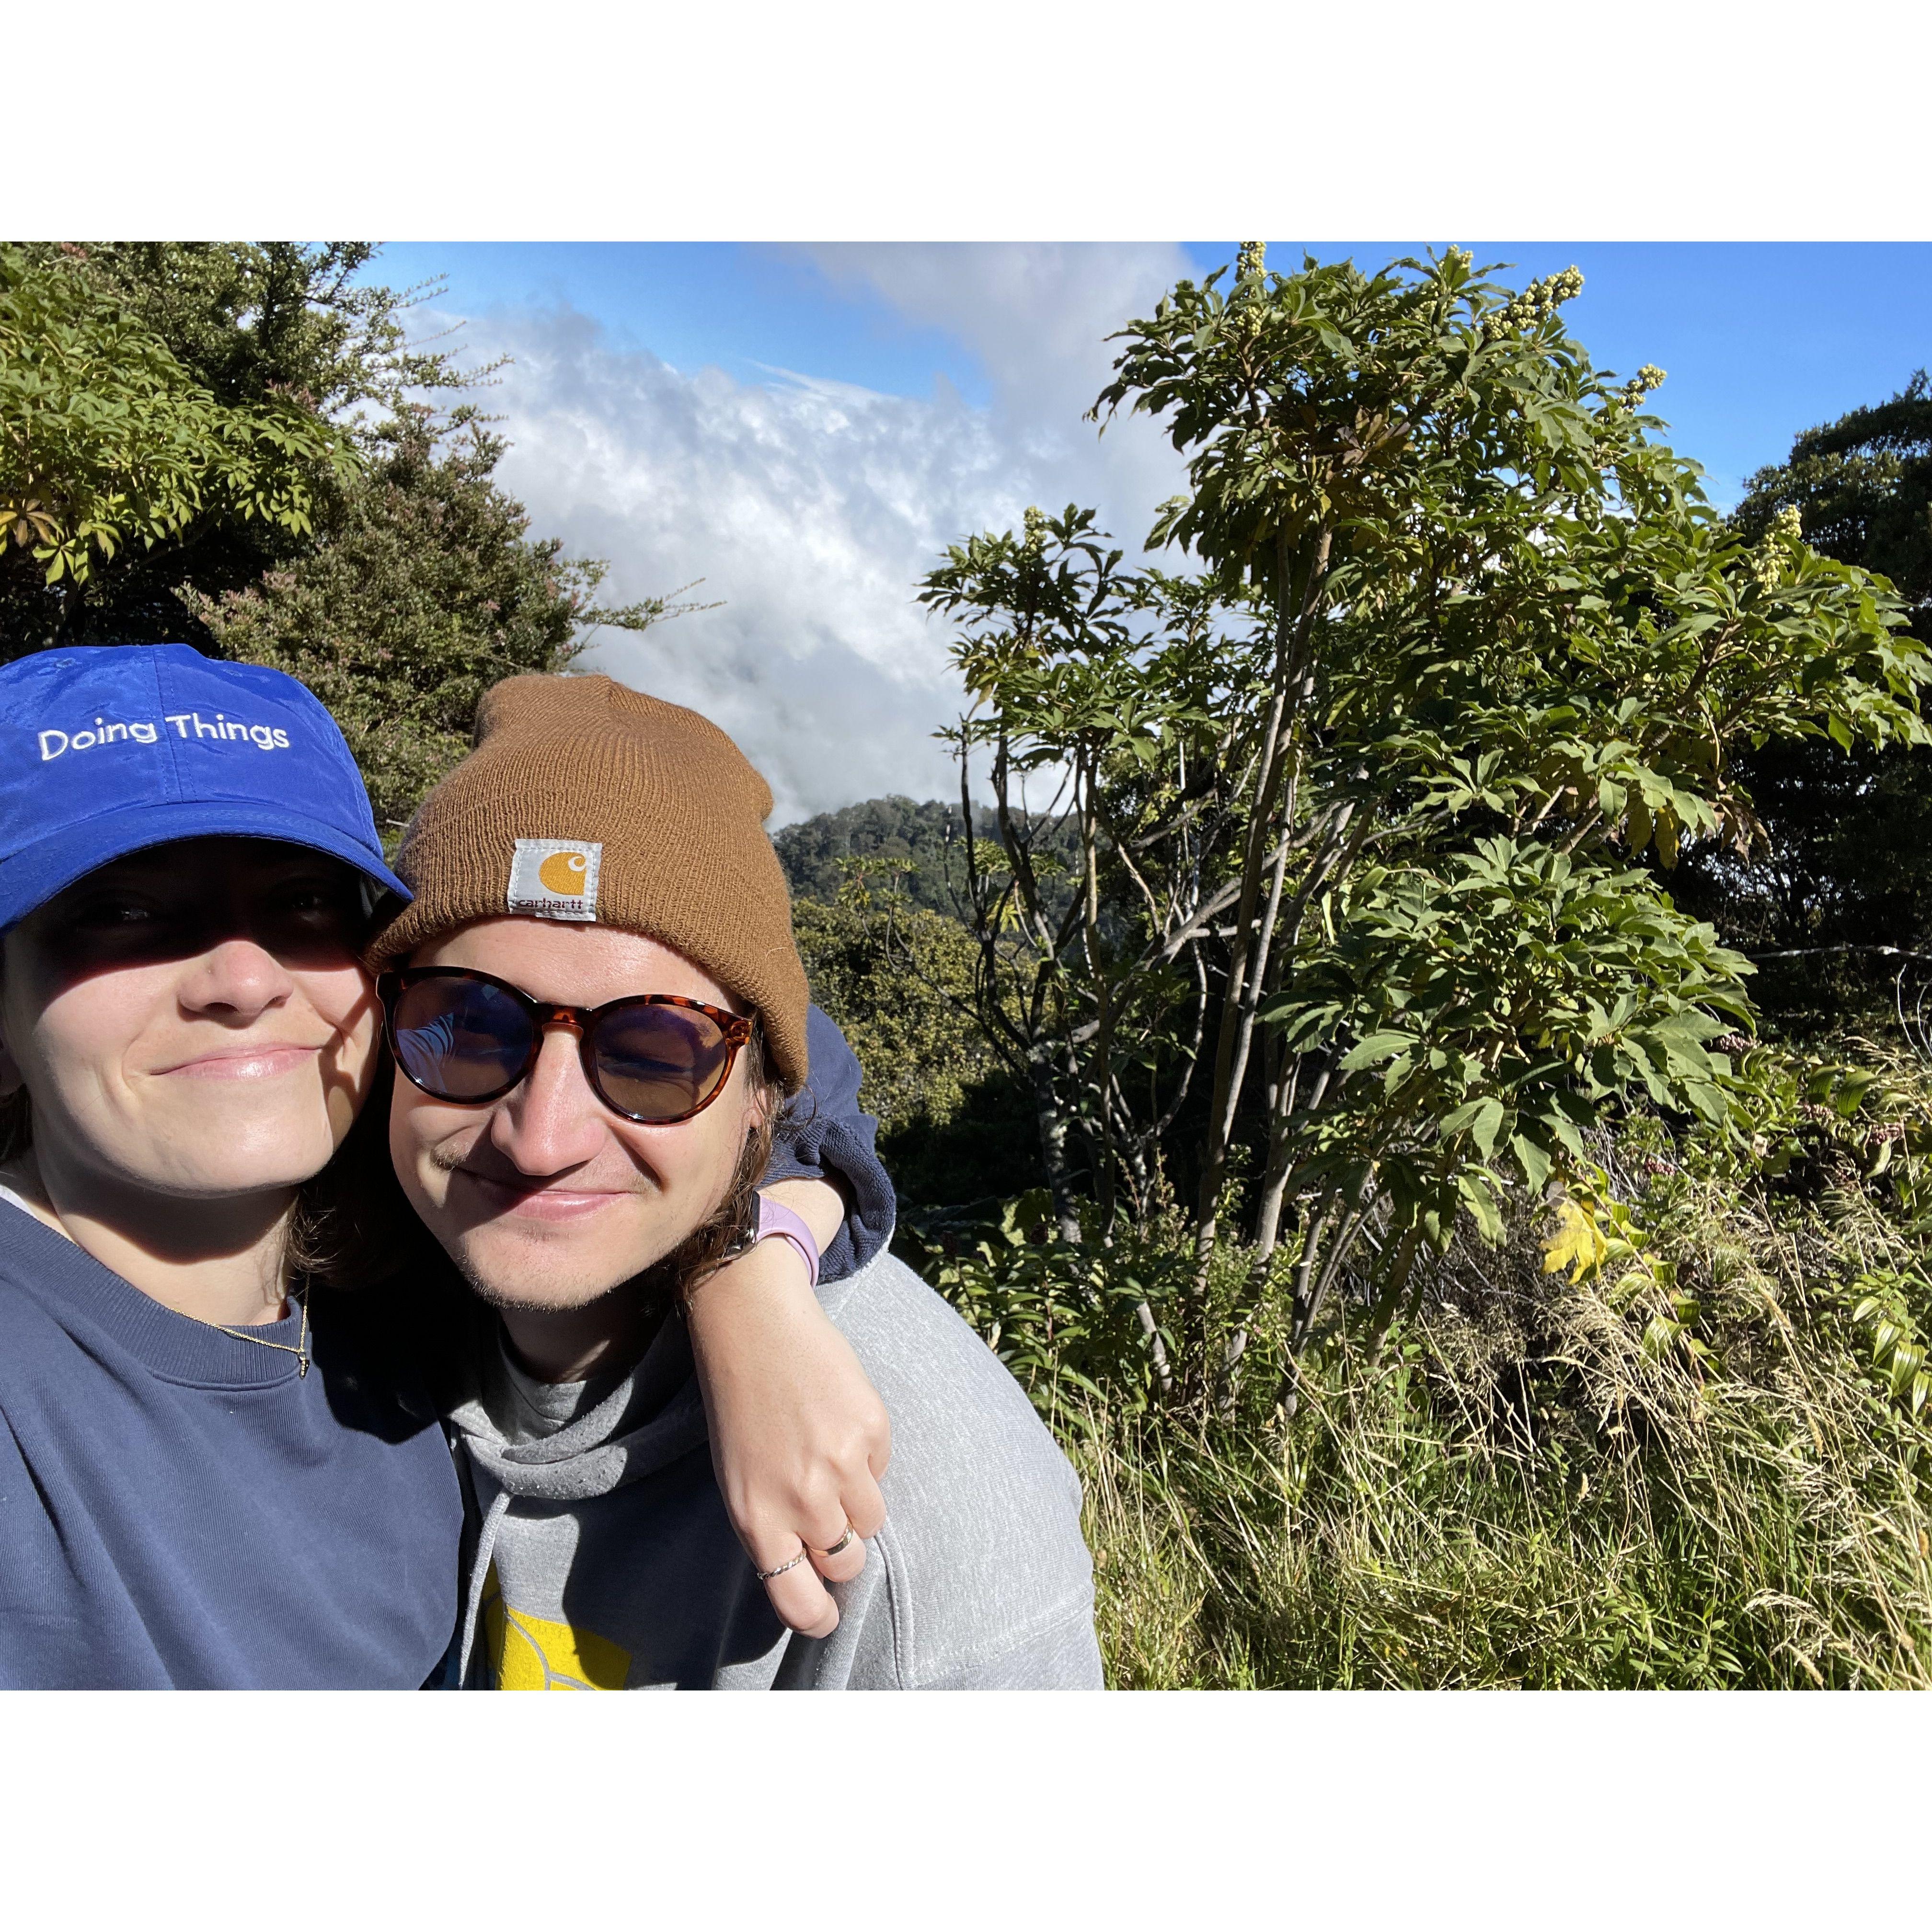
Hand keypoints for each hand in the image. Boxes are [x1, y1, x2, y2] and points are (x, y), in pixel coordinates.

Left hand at [684, 1186, 890, 1639]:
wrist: (754, 1326)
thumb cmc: (739, 1406)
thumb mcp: (738, 1478)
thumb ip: (773, 1525)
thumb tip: (814, 1564)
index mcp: (756, 1517)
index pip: (797, 1600)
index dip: (818, 1617)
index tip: (826, 1614)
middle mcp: (800, 1499)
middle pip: (845, 1562)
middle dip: (842, 1551)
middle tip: (830, 1522)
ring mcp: (840, 1464)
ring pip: (871, 1520)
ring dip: (858, 1502)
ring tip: (831, 1461)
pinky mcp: (871, 1428)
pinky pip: (883, 1467)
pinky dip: (868, 1456)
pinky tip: (839, 1422)